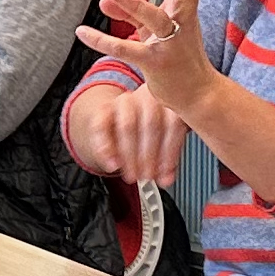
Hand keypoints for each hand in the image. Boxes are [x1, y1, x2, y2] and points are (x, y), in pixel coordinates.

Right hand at [69, 86, 192, 185]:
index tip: (166, 172)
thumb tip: (166, 179)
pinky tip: (112, 165)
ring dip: (130, 155)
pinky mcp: (104, 109)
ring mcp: (125, 101)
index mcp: (169, 102)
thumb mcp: (164, 143)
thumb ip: (167, 161)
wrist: (121, 121)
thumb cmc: (149, 133)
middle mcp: (147, 96)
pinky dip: (105, 148)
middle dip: (149, 156)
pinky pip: (101, 126)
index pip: (173, 123)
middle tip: (147, 177)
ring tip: (132, 175)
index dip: (170, 151)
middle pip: (150, 124)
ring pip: (127, 125)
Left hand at [76, 0, 223, 110]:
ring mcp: (171, 44)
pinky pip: (127, 50)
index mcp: (186, 11)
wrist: (197, 93)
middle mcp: (183, 23)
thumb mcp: (154, 31)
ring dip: (137, 5)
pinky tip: (82, 32)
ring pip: (157, 20)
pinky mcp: (155, 64)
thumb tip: (106, 0)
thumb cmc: (178, 55)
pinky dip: (103, 40)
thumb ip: (131, 14)